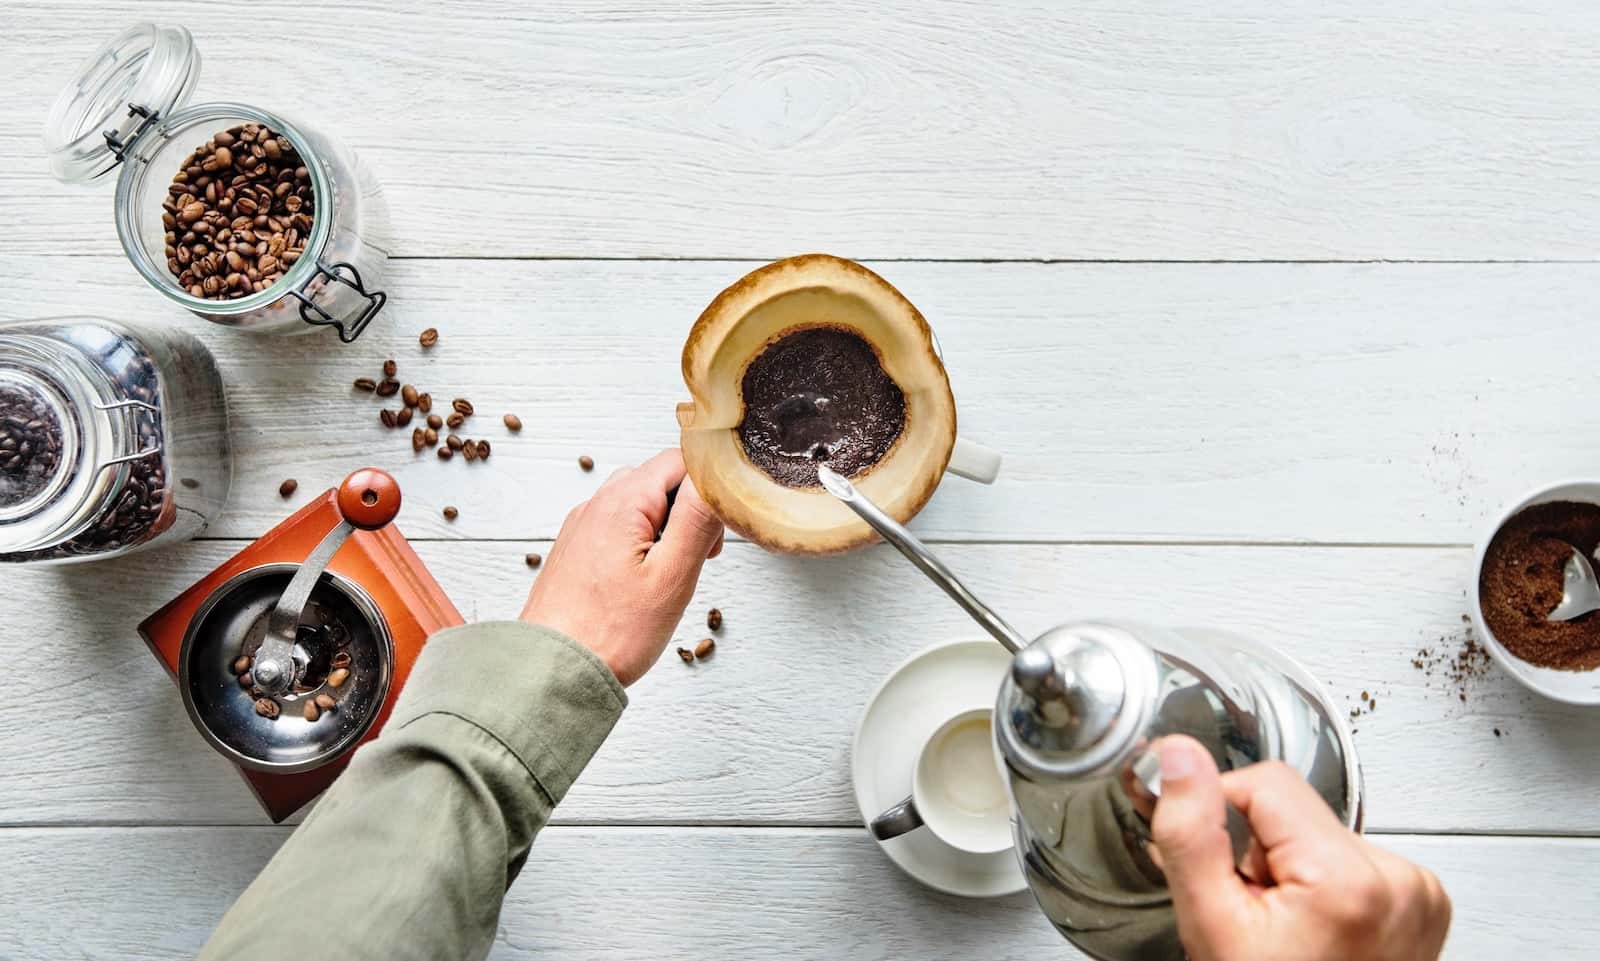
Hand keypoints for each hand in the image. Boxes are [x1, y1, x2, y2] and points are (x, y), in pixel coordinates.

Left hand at [520, 449, 724, 685]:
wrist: (551, 672)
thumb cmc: (611, 633)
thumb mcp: (672, 575)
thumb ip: (697, 519)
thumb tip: (716, 478)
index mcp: (622, 502)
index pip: (679, 460)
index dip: (708, 490)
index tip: (714, 532)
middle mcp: (596, 505)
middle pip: (659, 480)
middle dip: (687, 510)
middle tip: (697, 559)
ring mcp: (582, 527)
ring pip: (638, 505)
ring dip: (664, 529)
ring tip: (668, 576)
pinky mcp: (575, 550)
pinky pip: (617, 528)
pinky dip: (639, 544)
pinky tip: (641, 583)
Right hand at [1151, 736, 1450, 960]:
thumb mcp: (1212, 925)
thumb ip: (1191, 834)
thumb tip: (1180, 757)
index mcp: (1348, 879)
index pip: (1264, 782)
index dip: (1224, 818)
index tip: (1219, 872)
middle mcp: (1400, 879)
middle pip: (1296, 812)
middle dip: (1261, 855)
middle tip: (1255, 917)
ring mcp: (1418, 894)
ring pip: (1321, 835)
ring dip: (1294, 873)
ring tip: (1288, 931)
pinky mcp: (1424, 904)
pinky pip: (1355, 862)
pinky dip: (1327, 889)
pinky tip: (1317, 932)